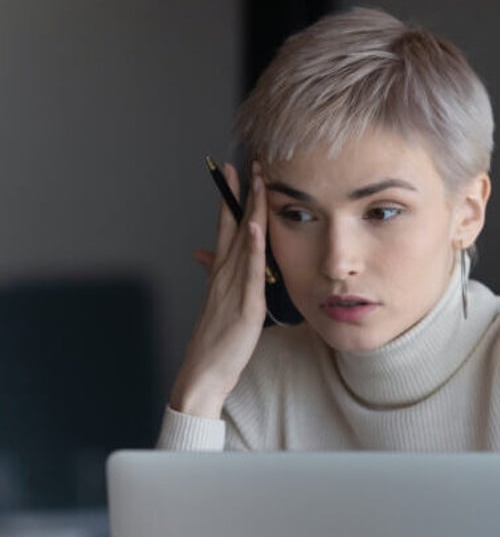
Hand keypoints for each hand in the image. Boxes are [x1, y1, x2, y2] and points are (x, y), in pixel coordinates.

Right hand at [170, 162, 268, 417]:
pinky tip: (257, 226)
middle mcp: (224, 274)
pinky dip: (254, 247)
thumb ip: (216, 277)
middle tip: (251, 163)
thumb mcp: (218, 304)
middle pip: (235, 226)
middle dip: (243, 194)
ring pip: (244, 240)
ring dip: (251, 209)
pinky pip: (251, 270)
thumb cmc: (216, 342)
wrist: (205, 372)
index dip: (231, 200)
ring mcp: (233, 287)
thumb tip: (203, 255)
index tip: (235, 174)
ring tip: (258, 181)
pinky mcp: (245, 304)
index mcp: (220, 274)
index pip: (226, 228)